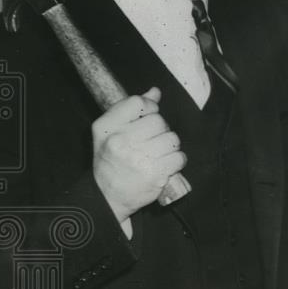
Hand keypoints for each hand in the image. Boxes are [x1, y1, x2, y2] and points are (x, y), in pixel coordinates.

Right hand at [92, 87, 186, 221]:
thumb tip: (155, 92)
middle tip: (152, 141)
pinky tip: (164, 164)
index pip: (138, 103)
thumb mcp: (109, 132)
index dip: (149, 108)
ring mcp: (139, 159)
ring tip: (157, 154)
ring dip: (169, 146)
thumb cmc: (110, 161)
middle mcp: (121, 142)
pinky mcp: (155, 175)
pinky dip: (176, 161)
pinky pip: (179, 157)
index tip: (147, 118)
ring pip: (172, 139)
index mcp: (108, 128)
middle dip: (160, 130)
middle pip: (159, 121)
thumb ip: (130, 109)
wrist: (108, 197)